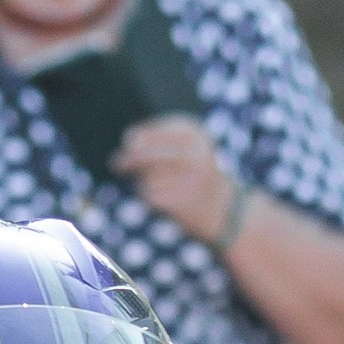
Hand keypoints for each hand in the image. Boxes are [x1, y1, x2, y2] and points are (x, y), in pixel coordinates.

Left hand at [117, 115, 241, 249]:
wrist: (226, 211)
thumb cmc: (198, 174)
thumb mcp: (188, 147)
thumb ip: (161, 140)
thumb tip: (128, 142)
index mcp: (195, 134)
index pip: (152, 133)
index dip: (138, 137)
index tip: (128, 141)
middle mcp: (194, 153)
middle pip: (143, 153)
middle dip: (128, 158)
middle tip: (116, 163)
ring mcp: (188, 179)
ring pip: (145, 175)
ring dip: (143, 180)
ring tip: (161, 185)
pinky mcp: (181, 201)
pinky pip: (150, 195)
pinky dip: (150, 197)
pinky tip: (164, 199)